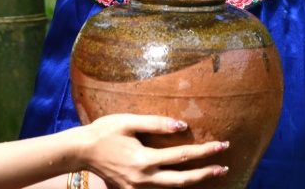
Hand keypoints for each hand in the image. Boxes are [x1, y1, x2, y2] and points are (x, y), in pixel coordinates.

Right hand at [78, 115, 226, 188]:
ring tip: (210, 173)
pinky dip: (174, 185)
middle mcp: (143, 179)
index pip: (182, 156)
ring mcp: (138, 188)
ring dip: (193, 181)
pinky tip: (184, 179)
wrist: (81, 151)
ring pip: (172, 188)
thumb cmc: (104, 131)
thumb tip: (182, 126)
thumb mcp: (128, 121)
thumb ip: (156, 123)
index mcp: (144, 160)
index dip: (204, 151)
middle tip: (224, 167)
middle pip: (182, 180)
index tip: (222, 145)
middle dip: (205, 174)